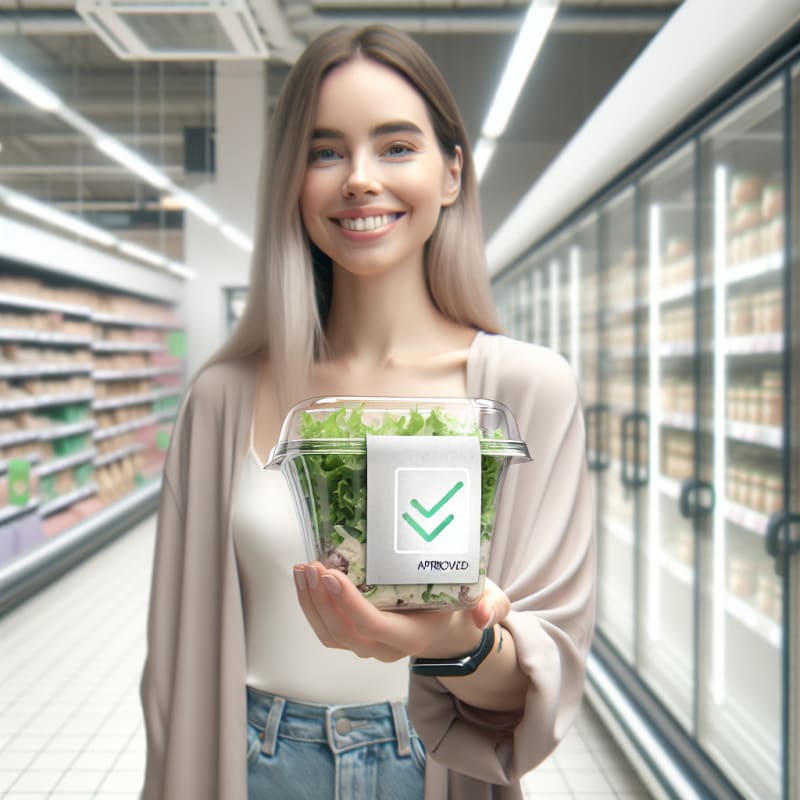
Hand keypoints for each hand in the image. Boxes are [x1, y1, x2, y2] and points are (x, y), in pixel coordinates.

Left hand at [293, 562, 509, 662]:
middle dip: (322, 601)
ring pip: (330, 634)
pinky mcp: (357, 636)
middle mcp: (387, 647)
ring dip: (311, 603)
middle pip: (344, 632)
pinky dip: (311, 606)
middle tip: (314, 566)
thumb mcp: (490, 602)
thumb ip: (491, 607)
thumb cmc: (466, 607)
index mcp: (414, 637)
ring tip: (303, 569)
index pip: (374, 627)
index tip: (333, 577)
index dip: (349, 605)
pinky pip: (327, 629)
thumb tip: (482, 615)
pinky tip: (305, 579)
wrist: (456, 630)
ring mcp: (369, 645)